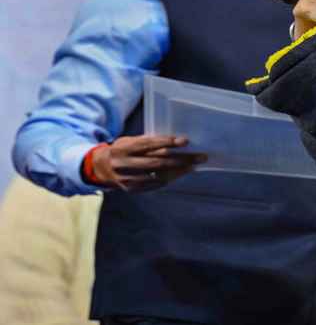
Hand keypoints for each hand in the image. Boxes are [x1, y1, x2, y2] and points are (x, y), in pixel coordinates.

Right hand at [91, 135, 206, 191]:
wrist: (100, 168)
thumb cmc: (122, 150)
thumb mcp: (129, 141)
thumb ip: (147, 142)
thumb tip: (174, 141)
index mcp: (124, 147)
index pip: (149, 144)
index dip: (168, 142)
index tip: (185, 141)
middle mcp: (124, 163)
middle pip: (158, 161)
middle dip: (181, 159)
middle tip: (200, 156)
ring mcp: (127, 178)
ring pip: (158, 174)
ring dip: (179, 170)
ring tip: (193, 165)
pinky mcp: (131, 188)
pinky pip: (154, 184)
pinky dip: (169, 178)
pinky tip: (180, 174)